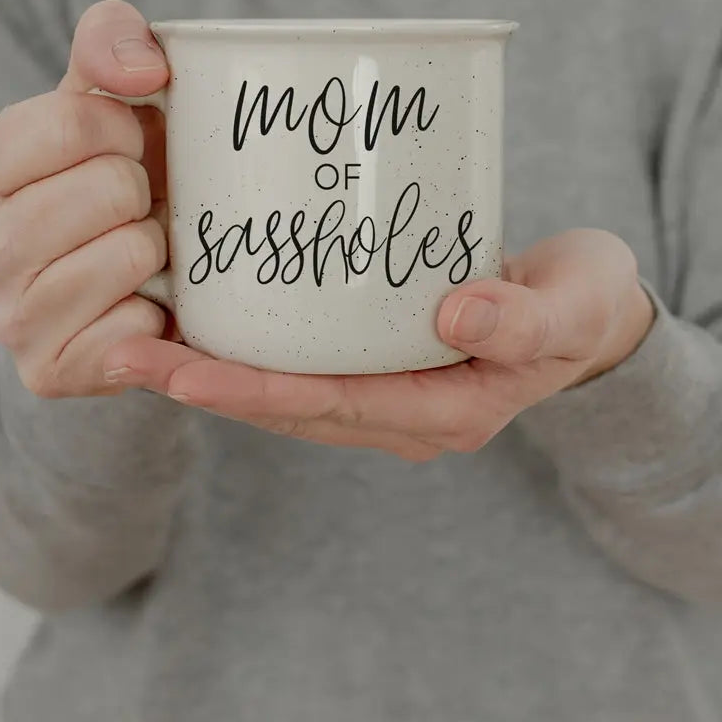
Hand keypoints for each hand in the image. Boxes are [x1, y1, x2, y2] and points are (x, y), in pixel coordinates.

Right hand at [0, 0, 177, 397]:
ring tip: (131, 247)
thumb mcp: (101, 88)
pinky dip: (158, 310)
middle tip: (128, 204)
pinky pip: (140, 328)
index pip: (78, 121)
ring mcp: (6, 321)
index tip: (118, 146)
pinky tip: (135, 301)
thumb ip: (111, 39)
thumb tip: (145, 72)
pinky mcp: (50, 373)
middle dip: (141, 188)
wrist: (116, 269)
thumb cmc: (107, 169)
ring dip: (155, 245)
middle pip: (113, 188)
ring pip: (134, 253)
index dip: (124, 127)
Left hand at [106, 229, 656, 460]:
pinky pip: (305, 363)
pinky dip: (252, 349)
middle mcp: (406, 413)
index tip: (183, 372)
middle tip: (126, 356)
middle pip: (290, 407)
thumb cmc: (587, 308)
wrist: (595, 313)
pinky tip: (208, 315)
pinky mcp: (382, 358)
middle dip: (207, 387)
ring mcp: (391, 391)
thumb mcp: (574, 309)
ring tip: (139, 342)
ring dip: (215, 371)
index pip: (332, 407)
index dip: (254, 393)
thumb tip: (454, 317)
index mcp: (445, 412)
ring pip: (288, 391)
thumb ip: (523, 320)